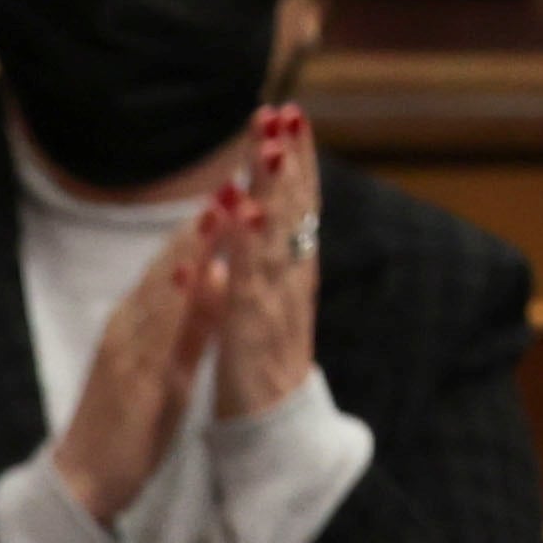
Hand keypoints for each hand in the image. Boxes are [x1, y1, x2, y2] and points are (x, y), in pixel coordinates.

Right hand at [46, 178, 245, 521]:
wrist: (84, 479)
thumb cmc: (127, 423)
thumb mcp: (170, 362)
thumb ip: (192, 321)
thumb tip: (216, 275)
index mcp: (144, 317)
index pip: (183, 257)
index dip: (214, 217)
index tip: (247, 177)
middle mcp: (132, 320)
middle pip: (173, 256)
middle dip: (209, 212)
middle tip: (243, 165)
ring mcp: (128, 344)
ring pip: (165, 282)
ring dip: (197, 239)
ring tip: (227, 199)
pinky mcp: (130, 375)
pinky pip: (157, 329)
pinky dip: (177, 296)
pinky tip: (195, 269)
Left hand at [212, 102, 319, 419]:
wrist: (269, 430)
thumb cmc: (261, 366)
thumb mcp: (267, 302)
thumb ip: (270, 261)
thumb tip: (268, 215)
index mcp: (289, 274)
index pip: (296, 206)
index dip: (296, 162)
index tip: (292, 116)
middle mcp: (289, 283)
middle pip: (292, 212)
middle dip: (289, 162)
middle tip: (287, 111)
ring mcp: (273, 306)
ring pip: (275, 239)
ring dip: (274, 191)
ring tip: (272, 146)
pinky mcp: (251, 333)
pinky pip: (249, 283)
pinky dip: (248, 247)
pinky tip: (247, 213)